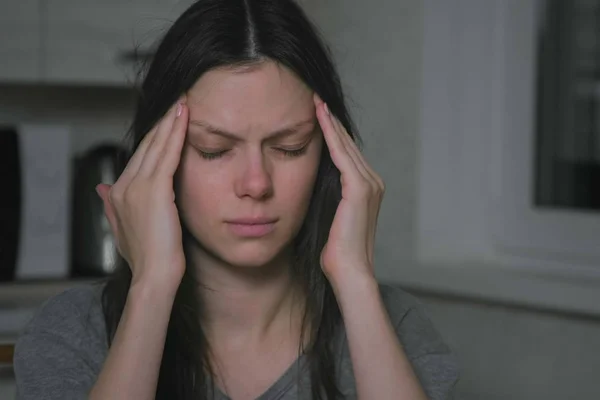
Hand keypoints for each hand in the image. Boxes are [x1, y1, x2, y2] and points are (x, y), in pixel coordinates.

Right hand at [96, 99, 188, 290]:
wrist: (153, 275)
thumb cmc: (146, 258)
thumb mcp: (123, 229)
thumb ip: (111, 206)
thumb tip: (100, 187)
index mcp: (118, 192)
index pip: (140, 157)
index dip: (154, 137)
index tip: (167, 120)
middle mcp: (124, 185)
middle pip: (147, 146)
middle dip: (163, 122)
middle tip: (178, 101)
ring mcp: (138, 186)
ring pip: (157, 145)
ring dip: (170, 121)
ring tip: (183, 102)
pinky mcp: (156, 189)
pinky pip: (168, 154)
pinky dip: (176, 133)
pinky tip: (184, 116)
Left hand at [314, 94, 384, 284]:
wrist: (349, 271)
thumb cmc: (337, 252)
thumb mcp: (330, 218)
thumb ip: (327, 198)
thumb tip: (310, 187)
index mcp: (366, 189)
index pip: (346, 154)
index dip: (332, 133)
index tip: (316, 115)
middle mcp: (372, 182)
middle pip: (347, 145)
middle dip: (331, 121)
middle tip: (316, 99)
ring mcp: (368, 184)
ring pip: (345, 145)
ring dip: (330, 122)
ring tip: (316, 102)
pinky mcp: (360, 189)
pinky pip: (342, 155)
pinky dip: (331, 136)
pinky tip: (320, 119)